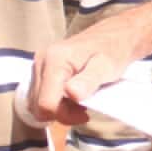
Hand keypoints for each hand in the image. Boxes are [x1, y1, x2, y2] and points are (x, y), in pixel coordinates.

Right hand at [28, 14, 144, 125]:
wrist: (114, 35)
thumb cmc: (113, 50)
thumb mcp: (107, 66)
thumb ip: (89, 80)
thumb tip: (71, 93)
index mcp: (55, 60)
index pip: (46, 103)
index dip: (64, 115)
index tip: (84, 113)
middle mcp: (41, 61)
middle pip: (38, 106)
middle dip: (61, 113)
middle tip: (84, 108)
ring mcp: (39, 65)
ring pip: (37, 103)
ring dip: (58, 109)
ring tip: (80, 102)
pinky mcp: (41, 70)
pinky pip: (40, 96)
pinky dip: (55, 102)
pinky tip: (72, 97)